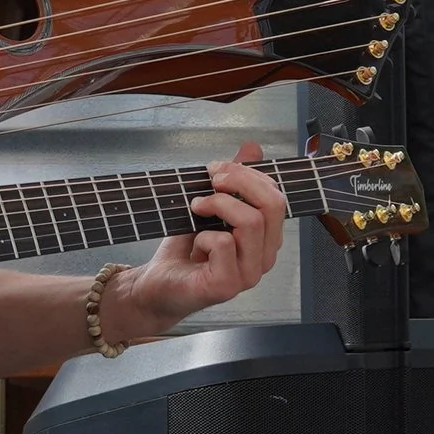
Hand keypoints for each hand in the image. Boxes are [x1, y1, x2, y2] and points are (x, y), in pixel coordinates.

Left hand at [98, 140, 286, 344]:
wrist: (157, 285)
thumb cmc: (185, 250)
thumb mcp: (210, 207)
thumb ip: (233, 181)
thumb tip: (252, 148)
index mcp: (265, 238)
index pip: (276, 197)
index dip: (248, 175)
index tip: (217, 169)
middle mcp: (263, 257)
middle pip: (272, 205)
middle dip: (239, 181)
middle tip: (211, 179)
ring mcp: (248, 274)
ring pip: (251, 222)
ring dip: (219, 205)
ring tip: (196, 207)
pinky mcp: (227, 285)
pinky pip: (224, 244)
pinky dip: (204, 235)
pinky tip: (195, 242)